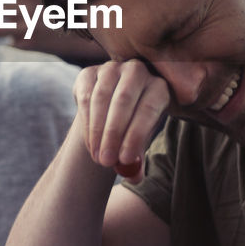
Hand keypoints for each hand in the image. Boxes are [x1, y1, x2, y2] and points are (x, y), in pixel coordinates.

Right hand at [74, 60, 169, 177]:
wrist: (111, 112)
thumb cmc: (132, 128)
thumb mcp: (140, 142)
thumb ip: (138, 160)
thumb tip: (134, 176)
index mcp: (158, 86)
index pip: (148, 108)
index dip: (136, 135)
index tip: (125, 160)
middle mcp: (137, 72)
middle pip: (124, 100)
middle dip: (114, 134)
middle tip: (106, 161)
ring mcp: (112, 69)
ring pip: (102, 98)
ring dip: (98, 131)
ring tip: (98, 157)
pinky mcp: (89, 72)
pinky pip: (86, 96)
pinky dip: (87, 123)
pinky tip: (90, 144)